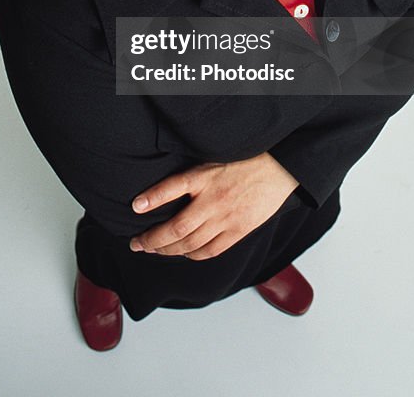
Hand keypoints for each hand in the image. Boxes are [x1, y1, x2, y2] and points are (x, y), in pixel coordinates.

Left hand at [129, 152, 298, 259]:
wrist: (278, 169)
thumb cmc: (243, 162)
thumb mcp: (213, 159)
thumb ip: (192, 176)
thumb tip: (162, 191)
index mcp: (205, 176)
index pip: (173, 187)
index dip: (153, 198)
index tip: (135, 206)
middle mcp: (213, 199)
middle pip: (177, 227)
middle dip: (152, 239)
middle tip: (136, 243)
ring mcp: (226, 218)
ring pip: (190, 243)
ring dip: (167, 250)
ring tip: (153, 250)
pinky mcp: (238, 231)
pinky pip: (210, 251)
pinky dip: (192, 255)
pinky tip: (182, 253)